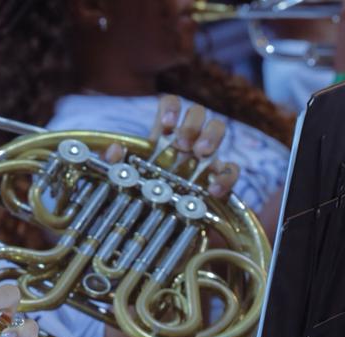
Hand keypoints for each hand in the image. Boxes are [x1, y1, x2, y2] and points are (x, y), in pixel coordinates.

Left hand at [102, 94, 239, 198]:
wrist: (161, 224)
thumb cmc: (140, 193)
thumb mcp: (123, 179)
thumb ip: (113, 164)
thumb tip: (113, 151)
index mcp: (164, 134)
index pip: (171, 104)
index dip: (171, 108)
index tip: (166, 126)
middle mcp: (187, 140)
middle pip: (198, 112)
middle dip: (192, 124)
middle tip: (184, 143)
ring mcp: (206, 156)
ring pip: (218, 128)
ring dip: (211, 136)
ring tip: (200, 153)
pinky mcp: (219, 178)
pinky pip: (231, 169)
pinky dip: (226, 176)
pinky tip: (213, 189)